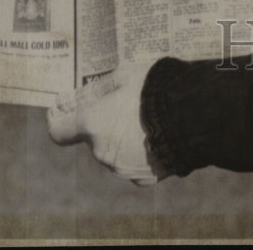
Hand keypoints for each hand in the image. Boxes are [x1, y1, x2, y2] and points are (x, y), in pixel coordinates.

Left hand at [47, 63, 167, 184]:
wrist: (194, 113)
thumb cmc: (156, 86)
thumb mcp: (124, 75)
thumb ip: (94, 90)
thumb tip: (68, 100)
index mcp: (93, 124)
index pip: (59, 130)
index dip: (60, 119)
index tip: (65, 110)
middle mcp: (102, 152)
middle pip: (93, 138)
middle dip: (103, 123)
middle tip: (125, 104)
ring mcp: (123, 168)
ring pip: (115, 151)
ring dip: (123, 137)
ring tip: (149, 117)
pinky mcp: (144, 177)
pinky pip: (135, 163)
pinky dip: (141, 151)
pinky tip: (159, 134)